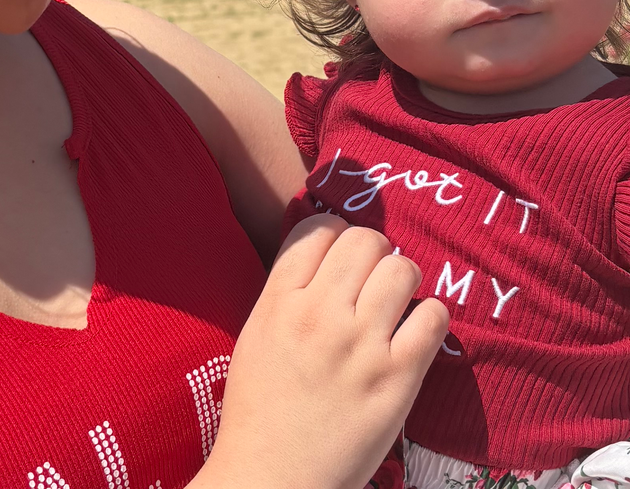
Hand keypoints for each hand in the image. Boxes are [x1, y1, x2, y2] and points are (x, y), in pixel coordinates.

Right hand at [195, 215, 448, 488]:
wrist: (272, 479)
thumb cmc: (260, 408)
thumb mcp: (258, 333)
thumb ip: (288, 290)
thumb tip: (328, 254)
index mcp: (279, 301)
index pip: (319, 229)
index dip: (335, 234)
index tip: (341, 256)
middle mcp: (319, 313)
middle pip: (365, 240)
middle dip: (374, 253)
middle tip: (372, 279)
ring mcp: (360, 344)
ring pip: (402, 269)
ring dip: (403, 280)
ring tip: (395, 304)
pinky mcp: (398, 378)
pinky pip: (433, 317)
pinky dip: (431, 318)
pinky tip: (416, 334)